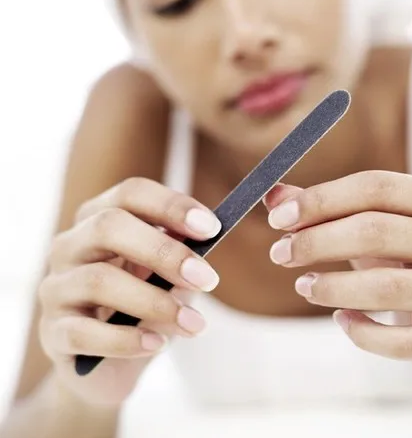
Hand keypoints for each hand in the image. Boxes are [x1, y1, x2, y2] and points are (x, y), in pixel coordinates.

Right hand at [39, 177, 220, 404]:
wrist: (108, 364)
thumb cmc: (143, 307)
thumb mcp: (168, 278)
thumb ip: (181, 258)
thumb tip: (203, 244)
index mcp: (100, 219)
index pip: (131, 194)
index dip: (171, 206)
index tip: (212, 229)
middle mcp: (70, 245)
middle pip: (109, 226)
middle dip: (164, 251)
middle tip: (206, 278)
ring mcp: (55, 287)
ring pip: (98, 280)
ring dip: (155, 302)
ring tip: (193, 323)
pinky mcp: (52, 332)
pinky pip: (83, 332)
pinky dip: (126, 339)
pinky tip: (157, 344)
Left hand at [264, 171, 411, 371]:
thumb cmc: (397, 257)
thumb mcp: (365, 223)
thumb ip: (321, 207)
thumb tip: (271, 196)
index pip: (376, 187)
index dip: (321, 200)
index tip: (277, 218)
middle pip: (378, 232)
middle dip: (317, 242)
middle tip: (279, 253)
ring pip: (388, 289)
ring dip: (333, 288)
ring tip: (303, 286)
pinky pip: (403, 341)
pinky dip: (363, 333)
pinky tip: (340, 319)